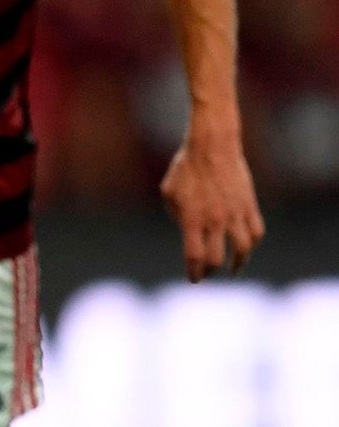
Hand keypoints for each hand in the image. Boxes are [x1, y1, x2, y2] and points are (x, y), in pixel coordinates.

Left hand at [159, 129, 264, 280]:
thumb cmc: (185, 168)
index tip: (194, 279)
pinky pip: (256, 232)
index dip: (194, 272)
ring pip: (243, 250)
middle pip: (216, 259)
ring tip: (233, 269)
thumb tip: (187, 232)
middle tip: (206, 274)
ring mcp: (235, 214)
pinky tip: (245, 247)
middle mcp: (215, 220)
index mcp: (192, 219)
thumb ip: (177, 216)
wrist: (212, 147)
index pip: (194, 256)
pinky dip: (252, 243)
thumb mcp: (169, 192)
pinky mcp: (249, 206)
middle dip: (210, 271)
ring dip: (238, 263)